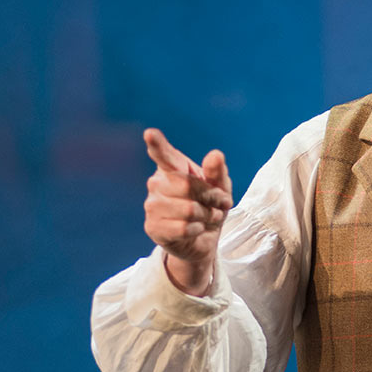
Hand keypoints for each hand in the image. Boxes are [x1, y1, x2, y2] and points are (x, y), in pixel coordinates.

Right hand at [142, 128, 233, 295]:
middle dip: (212, 197)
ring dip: (207, 216)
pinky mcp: (152, 227)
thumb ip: (217, 172)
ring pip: (189, 209)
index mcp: (172, 167)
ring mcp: (151, 205)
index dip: (157, 144)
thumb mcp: (221, 187)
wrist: (204, 238)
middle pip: (188, 186)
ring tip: (207, 217)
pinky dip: (198, 229)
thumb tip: (215, 154)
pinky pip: (184, 228)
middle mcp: (156, 183)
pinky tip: (195, 229)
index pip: (164, 155)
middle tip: (218, 204)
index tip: (150, 134)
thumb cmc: (210, 206)